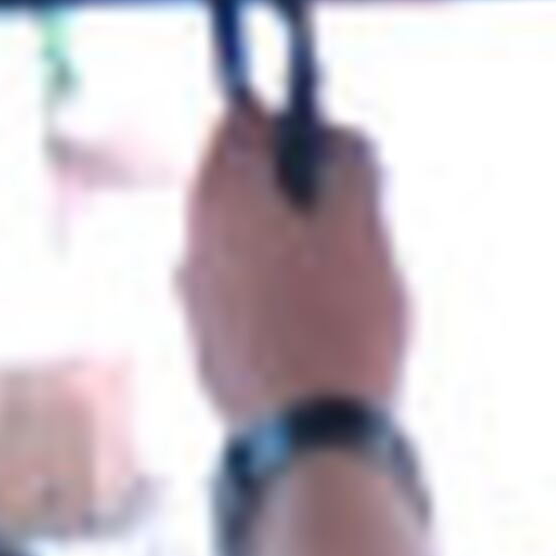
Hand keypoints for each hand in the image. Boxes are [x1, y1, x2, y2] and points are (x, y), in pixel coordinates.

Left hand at [182, 98, 413, 424]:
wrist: (310, 439)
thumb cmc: (341, 322)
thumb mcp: (363, 224)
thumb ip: (353, 161)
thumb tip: (341, 137)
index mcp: (221, 194)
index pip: (243, 116)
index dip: (297, 116)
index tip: (340, 143)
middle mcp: (191, 238)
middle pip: (243, 179)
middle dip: (300, 184)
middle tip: (359, 211)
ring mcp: (192, 298)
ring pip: (246, 240)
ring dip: (293, 241)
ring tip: (350, 280)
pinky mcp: (206, 347)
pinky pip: (244, 295)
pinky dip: (279, 292)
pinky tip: (324, 327)